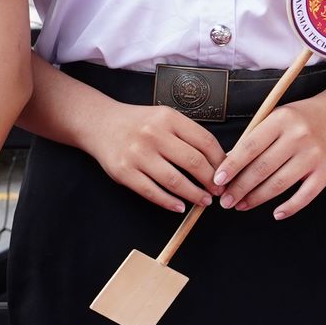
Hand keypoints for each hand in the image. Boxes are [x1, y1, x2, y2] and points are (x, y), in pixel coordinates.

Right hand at [85, 100, 224, 212]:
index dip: (220, 161)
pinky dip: (169, 202)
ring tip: (203, 201)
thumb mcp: (164, 117)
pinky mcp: (124, 172)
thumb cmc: (138, 123)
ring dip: (194, 195)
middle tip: (218, 191)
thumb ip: (187, 134)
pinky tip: (180, 206)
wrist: (99, 123)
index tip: (226, 173)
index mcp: (168, 118)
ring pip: (175, 180)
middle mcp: (154, 134)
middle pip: (194, 162)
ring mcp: (138, 154)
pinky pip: (152, 192)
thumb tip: (217, 160)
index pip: (205, 141)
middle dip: (211, 181)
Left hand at [211, 92, 325, 217]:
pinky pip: (305, 195)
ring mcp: (314, 154)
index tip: (218, 181)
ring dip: (257, 198)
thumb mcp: (276, 118)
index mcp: (281, 119)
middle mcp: (298, 136)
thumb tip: (229, 167)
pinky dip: (289, 207)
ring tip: (241, 205)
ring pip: (279, 184)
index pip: (249, 147)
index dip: (231, 166)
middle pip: (262, 168)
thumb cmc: (300, 120)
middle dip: (240, 188)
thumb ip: (255, 139)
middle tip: (226, 201)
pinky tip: (275, 213)